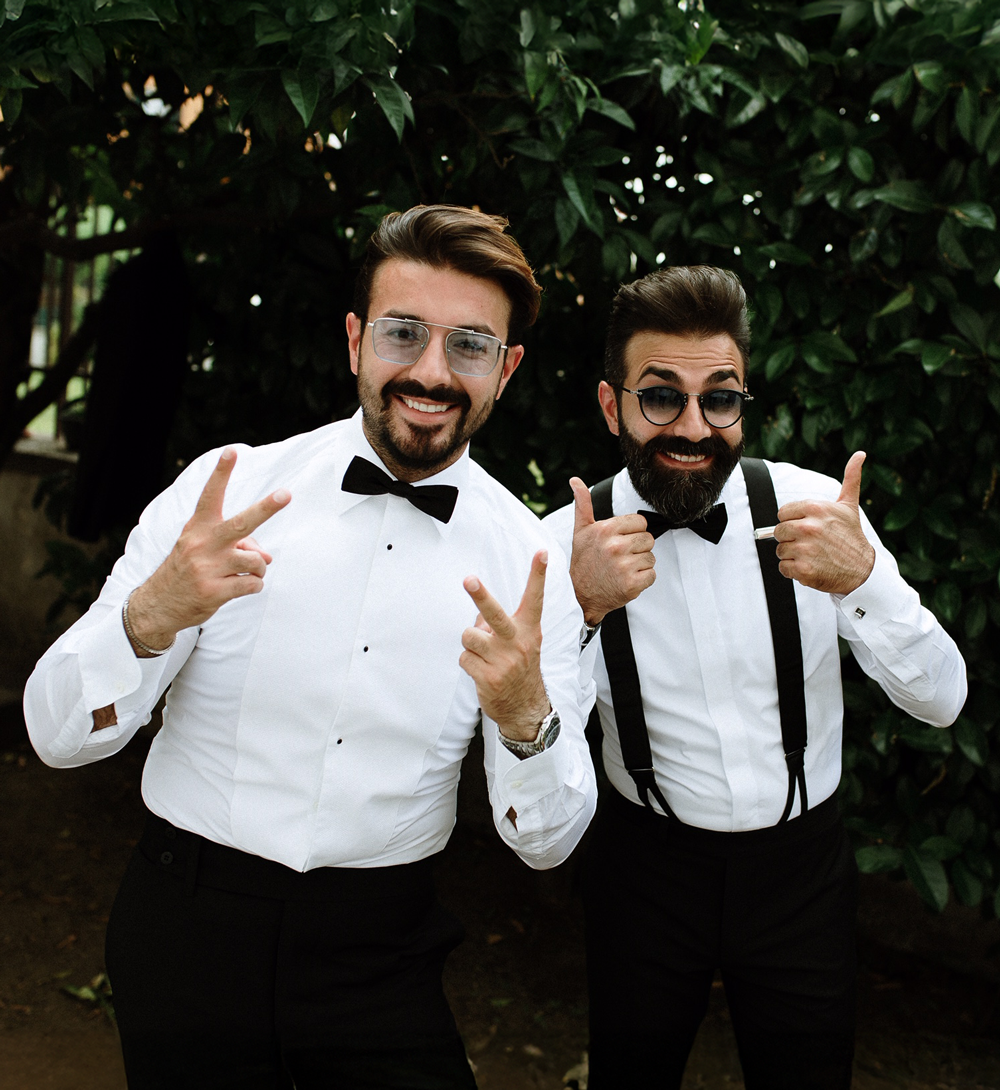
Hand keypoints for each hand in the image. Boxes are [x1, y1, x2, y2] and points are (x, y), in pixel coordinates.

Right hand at [125, 449, 290, 651]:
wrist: (159, 604)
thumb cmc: (189, 569)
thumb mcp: (206, 550)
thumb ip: (239, 545)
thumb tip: (267, 557)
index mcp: (198, 527)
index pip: (210, 495)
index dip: (221, 473)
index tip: (232, 451)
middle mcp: (202, 544)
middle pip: (242, 524)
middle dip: (266, 508)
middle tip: (287, 494)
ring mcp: (207, 568)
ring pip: (256, 561)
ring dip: (260, 567)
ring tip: (248, 572)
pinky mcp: (214, 592)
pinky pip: (252, 584)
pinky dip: (254, 586)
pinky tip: (240, 587)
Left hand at [460, 550, 550, 740]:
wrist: (526, 707)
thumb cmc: (519, 667)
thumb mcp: (521, 642)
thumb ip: (501, 625)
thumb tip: (478, 618)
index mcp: (529, 629)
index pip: (535, 597)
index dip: (538, 574)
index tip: (541, 552)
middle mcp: (518, 642)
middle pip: (495, 614)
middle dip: (480, 595)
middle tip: (468, 579)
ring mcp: (504, 661)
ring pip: (469, 636)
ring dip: (470, 644)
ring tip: (483, 654)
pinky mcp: (489, 677)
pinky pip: (464, 658)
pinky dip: (468, 663)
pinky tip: (481, 671)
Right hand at [568, 477, 655, 624]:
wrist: (579, 596)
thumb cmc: (583, 562)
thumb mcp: (581, 531)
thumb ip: (582, 504)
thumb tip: (575, 480)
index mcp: (605, 530)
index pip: (640, 522)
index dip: (632, 532)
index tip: (619, 541)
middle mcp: (615, 546)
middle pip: (648, 539)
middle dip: (637, 548)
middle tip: (619, 557)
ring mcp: (624, 566)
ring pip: (651, 558)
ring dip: (640, 565)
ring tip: (621, 569)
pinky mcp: (632, 584)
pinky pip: (652, 575)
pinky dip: (642, 579)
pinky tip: (626, 580)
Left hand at [772, 451, 874, 593]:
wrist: (863, 570)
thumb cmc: (852, 536)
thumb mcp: (849, 505)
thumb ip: (850, 478)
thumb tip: (860, 454)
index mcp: (815, 508)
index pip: (782, 513)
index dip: (793, 521)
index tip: (808, 527)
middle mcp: (808, 527)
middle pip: (778, 532)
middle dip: (791, 538)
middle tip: (810, 543)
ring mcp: (805, 549)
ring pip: (780, 550)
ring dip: (792, 555)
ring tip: (812, 555)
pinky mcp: (803, 569)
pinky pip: (783, 567)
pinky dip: (793, 570)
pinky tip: (811, 566)